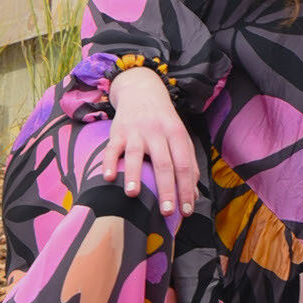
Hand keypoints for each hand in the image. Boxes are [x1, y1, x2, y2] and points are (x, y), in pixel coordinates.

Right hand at [104, 65, 198, 217]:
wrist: (143, 91)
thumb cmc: (164, 121)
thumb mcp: (180, 136)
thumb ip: (188, 163)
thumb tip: (193, 195)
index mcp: (177, 134)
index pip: (184, 165)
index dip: (186, 188)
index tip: (187, 211)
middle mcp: (158, 133)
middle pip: (164, 163)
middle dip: (166, 189)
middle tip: (167, 212)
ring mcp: (136, 132)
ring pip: (136, 154)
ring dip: (135, 175)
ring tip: (134, 195)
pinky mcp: (117, 132)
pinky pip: (112, 149)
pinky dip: (109, 163)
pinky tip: (109, 178)